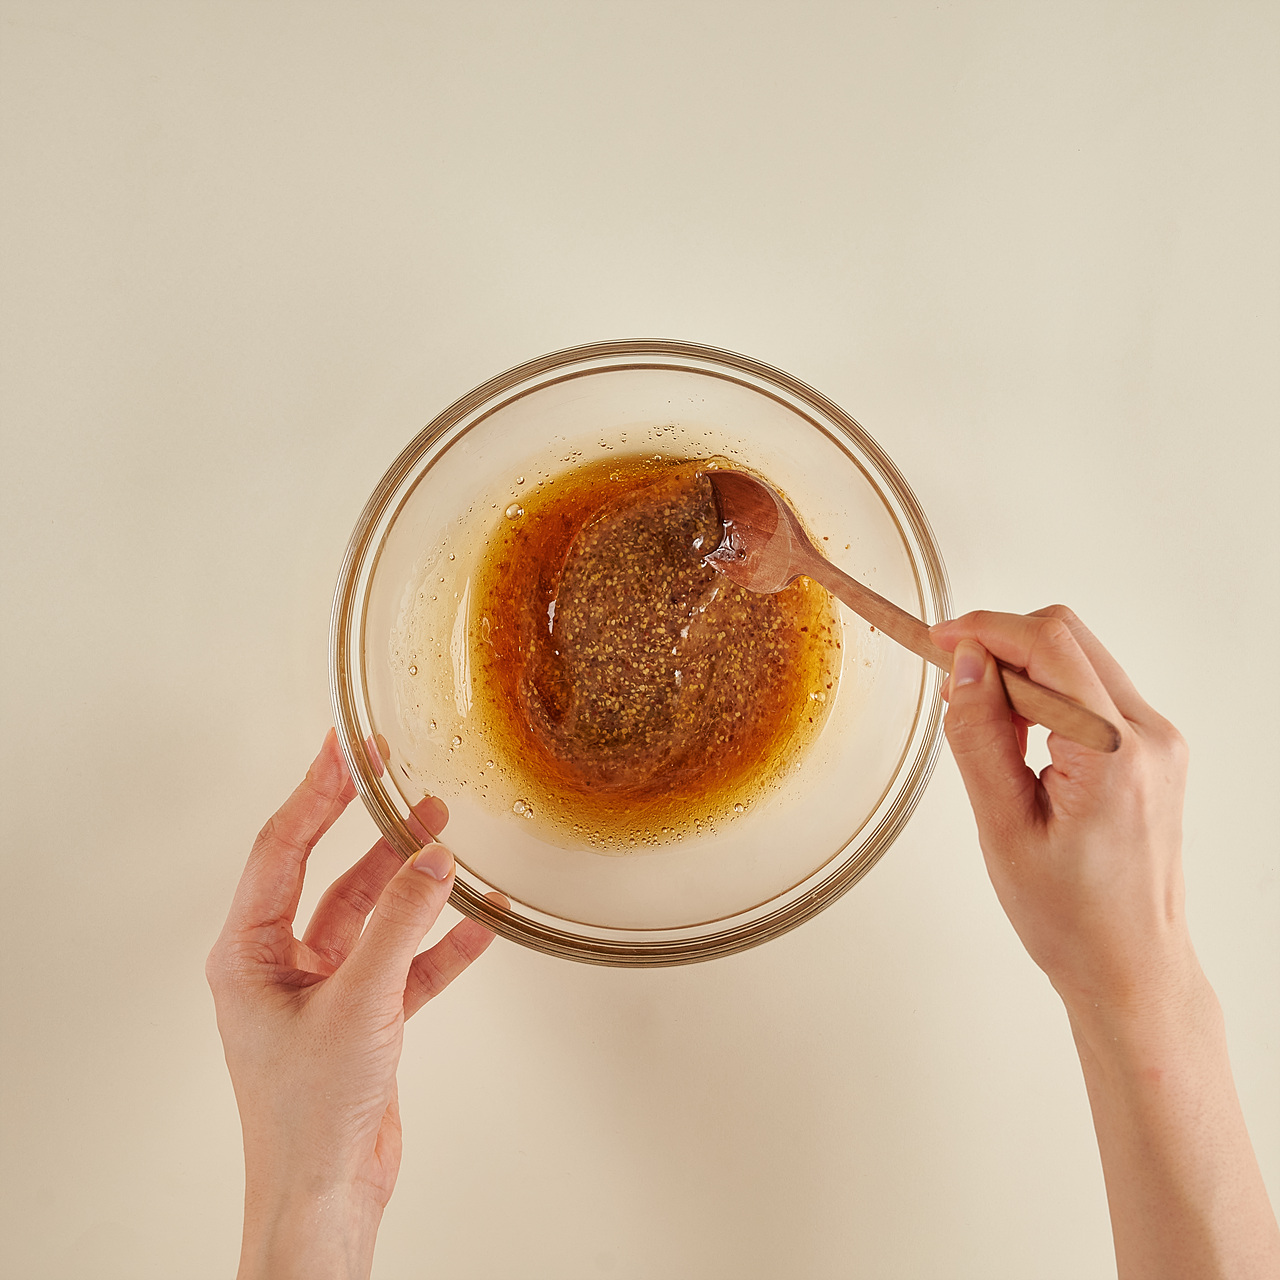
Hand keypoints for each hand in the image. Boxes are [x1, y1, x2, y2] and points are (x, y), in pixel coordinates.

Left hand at [206, 730, 500, 1279]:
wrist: (327, 1196)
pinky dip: (441, 944)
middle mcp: (282, 964)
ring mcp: (326, 990)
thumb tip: (432, 860)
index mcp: (249, 953)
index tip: (346, 746)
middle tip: (402, 779)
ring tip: (450, 843)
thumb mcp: (357, 1005)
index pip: (281, 847)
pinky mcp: (363, 1018)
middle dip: (373, 832)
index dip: (316, 790)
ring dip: (414, 885)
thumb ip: (398, 926)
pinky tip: (478, 924)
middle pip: (332, 874)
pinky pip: (406, 964)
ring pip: (374, 917)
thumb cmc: (306, 1117)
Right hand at [931, 606, 1279, 1278]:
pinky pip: (1093, 691)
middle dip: (1001, 643)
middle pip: (1069, 638)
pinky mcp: (1153, 751)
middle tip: (951, 679)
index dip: (985, 630)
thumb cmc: (1072, 918)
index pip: (1050, 645)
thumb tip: (964, 664)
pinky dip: (1046, 693)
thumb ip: (980, 736)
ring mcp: (1160, 741)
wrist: (1130, 966)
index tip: (939, 642)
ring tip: (981, 721)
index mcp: (1116, 755)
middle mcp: (1151, 736)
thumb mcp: (1003, 827)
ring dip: (1022, 669)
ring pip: (1080, 658)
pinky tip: (1017, 735)